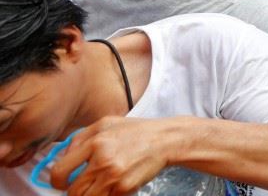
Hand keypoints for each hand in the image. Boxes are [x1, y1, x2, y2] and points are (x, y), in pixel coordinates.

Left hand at [47, 117, 168, 194]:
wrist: (165, 140)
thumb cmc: (135, 131)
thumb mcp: (105, 124)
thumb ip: (80, 138)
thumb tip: (63, 157)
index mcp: (95, 143)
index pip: (60, 171)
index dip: (56, 181)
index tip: (61, 182)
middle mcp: (103, 161)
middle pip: (73, 191)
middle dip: (74, 192)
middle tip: (81, 186)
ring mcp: (114, 176)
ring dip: (89, 195)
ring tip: (97, 186)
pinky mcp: (125, 188)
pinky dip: (106, 195)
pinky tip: (113, 185)